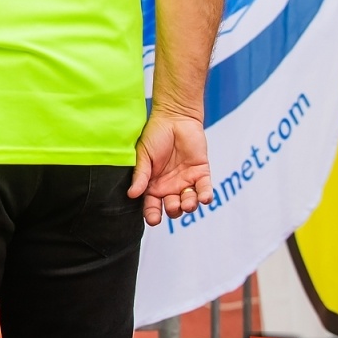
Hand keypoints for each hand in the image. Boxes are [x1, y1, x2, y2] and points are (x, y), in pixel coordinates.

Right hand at [129, 111, 214, 225]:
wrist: (175, 117)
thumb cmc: (155, 134)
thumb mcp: (143, 155)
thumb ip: (140, 174)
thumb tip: (132, 194)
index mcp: (152, 184)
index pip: (152, 205)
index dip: (152, 214)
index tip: (154, 220)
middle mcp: (169, 186)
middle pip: (172, 207)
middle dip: (173, 210)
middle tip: (173, 204)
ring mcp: (186, 181)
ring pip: (189, 202)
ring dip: (189, 206)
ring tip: (187, 203)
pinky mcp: (201, 174)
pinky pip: (205, 189)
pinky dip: (205, 196)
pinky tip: (204, 199)